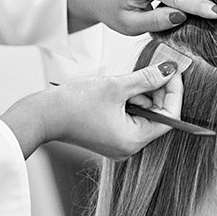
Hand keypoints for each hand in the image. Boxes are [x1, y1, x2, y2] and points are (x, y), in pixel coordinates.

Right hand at [0, 61, 183, 159]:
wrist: (42, 114)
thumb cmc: (74, 103)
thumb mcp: (116, 86)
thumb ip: (147, 78)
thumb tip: (170, 71)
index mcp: (133, 140)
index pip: (169, 117)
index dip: (174, 91)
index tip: (173, 70)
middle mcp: (128, 147)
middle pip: (157, 116)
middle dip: (155, 91)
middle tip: (151, 68)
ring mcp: (118, 143)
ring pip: (142, 114)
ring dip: (139, 94)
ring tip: (123, 81)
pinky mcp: (108, 136)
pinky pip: (129, 117)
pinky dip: (128, 101)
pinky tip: (116, 89)